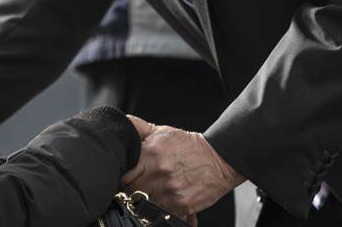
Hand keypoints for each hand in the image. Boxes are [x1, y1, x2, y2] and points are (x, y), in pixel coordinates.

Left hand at [121, 117, 243, 226]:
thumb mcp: (162, 132)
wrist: (219, 158)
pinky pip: (161, 212)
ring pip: (144, 203)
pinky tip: (165, 200)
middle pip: (131, 190)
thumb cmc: (188, 145)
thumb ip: (139, 130)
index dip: (122, 177)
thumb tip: (121, 128)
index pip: (124, 172)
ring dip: (145, 201)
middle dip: (131, 190)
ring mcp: (169, 189)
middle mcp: (158, 170)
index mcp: (150, 152)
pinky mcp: (180, 204)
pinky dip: (160, 209)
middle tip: (137, 187)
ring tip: (152, 193)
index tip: (125, 178)